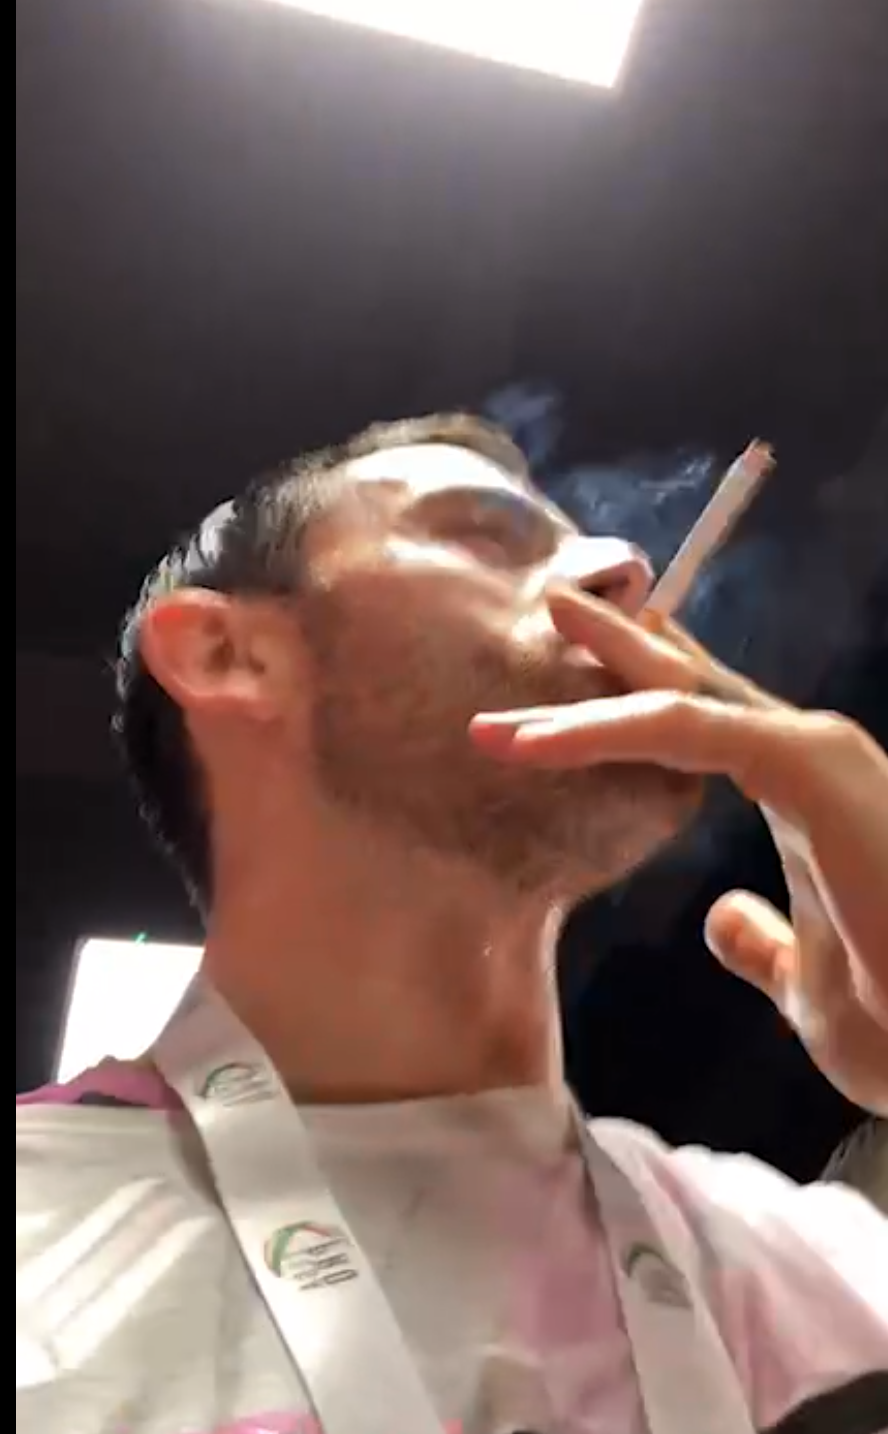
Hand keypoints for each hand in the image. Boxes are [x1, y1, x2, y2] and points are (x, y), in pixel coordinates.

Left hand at [470, 587, 887, 1113]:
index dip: (635, 699)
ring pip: (680, 701)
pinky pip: (693, 730)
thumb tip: (721, 918)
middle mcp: (811, 759)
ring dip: (595, 682)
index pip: (705, 727)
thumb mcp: (805, 985)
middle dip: (615, 651)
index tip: (566, 685)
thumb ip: (763, 942)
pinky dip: (612, 728)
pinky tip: (540, 739)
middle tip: (553, 602)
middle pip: (689, 691)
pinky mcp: (815, 770)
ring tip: (532, 643)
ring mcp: (817, 756)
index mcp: (803, 796)